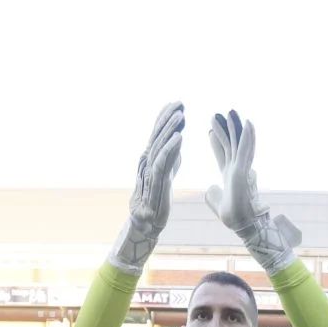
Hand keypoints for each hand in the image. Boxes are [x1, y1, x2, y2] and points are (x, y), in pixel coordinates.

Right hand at [109, 102, 183, 272]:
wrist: (147, 223)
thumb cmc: (156, 198)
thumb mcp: (166, 173)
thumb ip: (171, 156)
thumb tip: (177, 140)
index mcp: (149, 157)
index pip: (157, 133)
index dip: (165, 117)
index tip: (177, 103)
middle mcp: (146, 161)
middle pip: (156, 135)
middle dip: (167, 118)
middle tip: (180, 103)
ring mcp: (149, 172)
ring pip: (158, 145)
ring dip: (170, 129)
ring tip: (181, 115)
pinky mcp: (155, 184)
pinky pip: (162, 163)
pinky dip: (170, 148)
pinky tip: (180, 137)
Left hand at [203, 109, 300, 271]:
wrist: (242, 225)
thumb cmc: (233, 217)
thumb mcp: (217, 202)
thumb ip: (213, 194)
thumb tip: (210, 188)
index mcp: (229, 175)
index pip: (222, 153)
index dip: (216, 141)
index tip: (209, 130)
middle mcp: (236, 169)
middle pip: (230, 144)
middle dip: (224, 129)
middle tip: (217, 114)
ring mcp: (240, 168)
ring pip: (238, 143)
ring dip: (235, 127)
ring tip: (230, 111)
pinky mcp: (243, 170)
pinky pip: (245, 149)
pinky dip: (247, 136)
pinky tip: (247, 122)